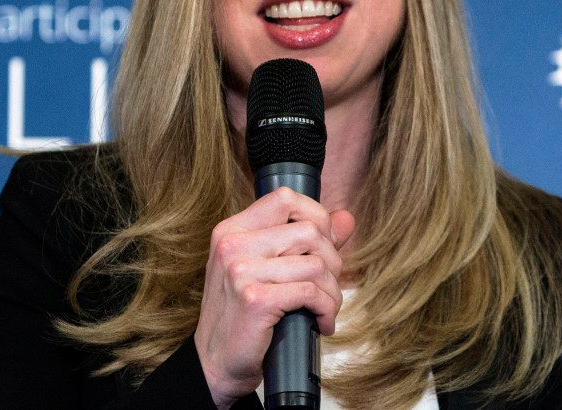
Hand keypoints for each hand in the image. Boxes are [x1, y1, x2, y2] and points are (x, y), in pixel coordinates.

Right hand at [194, 187, 355, 408]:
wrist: (214, 364)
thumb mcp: (266, 269)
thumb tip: (346, 217)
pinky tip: (320, 323)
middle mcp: (233, 244)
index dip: (316, 217)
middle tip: (327, 287)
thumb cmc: (241, 316)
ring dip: (333, 292)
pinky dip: (326, 310)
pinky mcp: (255, 300)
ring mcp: (241, 271)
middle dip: (332, 261)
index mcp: (232, 230)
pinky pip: (312, 292)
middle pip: (309, 231)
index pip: (285, 198)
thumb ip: (305, 241)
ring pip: (317, 264)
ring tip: (325, 309)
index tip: (323, 245)